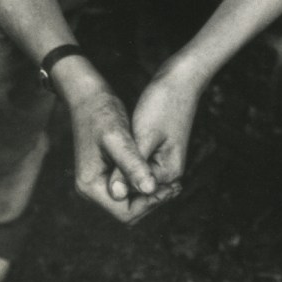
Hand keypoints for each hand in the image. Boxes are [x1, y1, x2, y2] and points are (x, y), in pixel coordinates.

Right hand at [70, 82, 180, 223]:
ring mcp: (97, 182)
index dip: (151, 204)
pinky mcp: (105, 173)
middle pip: (127, 211)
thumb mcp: (119, 138)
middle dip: (152, 200)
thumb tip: (149, 189)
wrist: (88, 96)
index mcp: (90, 186)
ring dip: (150, 193)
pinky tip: (160, 173)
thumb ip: (132, 164)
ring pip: (129, 201)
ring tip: (173, 181)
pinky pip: (128, 188)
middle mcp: (90, 189)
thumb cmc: (101, 113)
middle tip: (176, 185)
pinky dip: (144, 183)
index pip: (125, 213)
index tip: (171, 187)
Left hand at [108, 67, 199, 199]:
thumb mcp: (143, 136)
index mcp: (168, 174)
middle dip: (118, 183)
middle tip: (105, 158)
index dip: (113, 191)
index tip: (102, 168)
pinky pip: (138, 167)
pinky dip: (127, 161)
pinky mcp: (160, 152)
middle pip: (135, 195)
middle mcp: (169, 174)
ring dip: (121, 171)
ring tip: (111, 150)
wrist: (180, 79)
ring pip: (134, 181)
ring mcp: (165, 163)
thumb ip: (129, 168)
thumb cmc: (163, 104)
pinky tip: (119, 144)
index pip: (134, 202)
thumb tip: (115, 195)